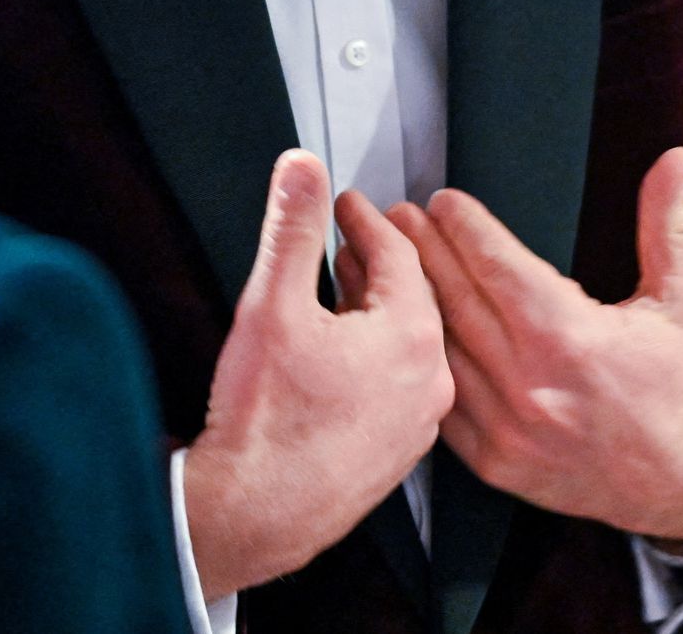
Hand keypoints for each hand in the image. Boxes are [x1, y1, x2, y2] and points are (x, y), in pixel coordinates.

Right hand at [183, 150, 454, 599]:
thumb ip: (290, 227)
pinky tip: (336, 355)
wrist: (253, 513)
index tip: (345, 204)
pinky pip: (395, 387)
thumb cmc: (265, 421)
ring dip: (373, 311)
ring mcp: (416, 424)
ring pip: (404, 346)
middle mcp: (429, 381)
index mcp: (412, 337)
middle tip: (344, 236)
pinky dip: (371, 358)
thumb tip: (301, 169)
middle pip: (409, 299)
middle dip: (374, 262)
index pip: (398, 254)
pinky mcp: (395, 455)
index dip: (365, 220)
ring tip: (338, 288)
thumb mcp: (272, 302)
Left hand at [390, 146, 682, 541]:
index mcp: (573, 337)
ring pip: (439, 348)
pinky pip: (440, 401)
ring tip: (379, 262)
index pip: (498, 265)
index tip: (442, 200)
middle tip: (396, 214)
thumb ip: (667, 223)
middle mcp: (532, 383)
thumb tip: (678, 159)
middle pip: (457, 299)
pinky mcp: (494, 461)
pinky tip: (397, 333)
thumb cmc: (682, 387)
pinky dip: (416, 364)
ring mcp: (508, 427)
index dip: (464, 227)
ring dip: (404, 301)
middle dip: (422, 249)